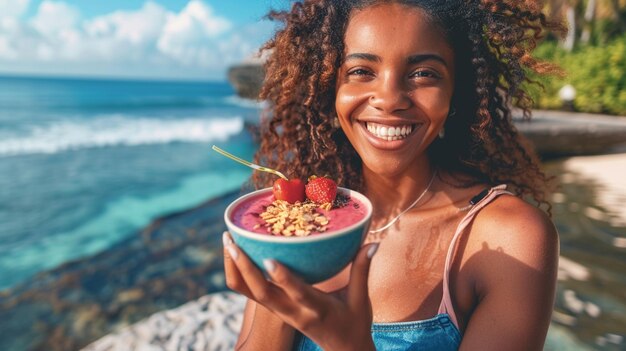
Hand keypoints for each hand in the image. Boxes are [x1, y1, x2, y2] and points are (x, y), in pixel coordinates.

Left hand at [222, 231, 378, 350]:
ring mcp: (283, 314)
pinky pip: (252, 295)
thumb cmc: (354, 323)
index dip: (283, 278)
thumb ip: (362, 269)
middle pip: (262, 293)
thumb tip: (372, 243)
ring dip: (238, 269)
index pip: (298, 293)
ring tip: (228, 241)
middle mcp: (295, 313)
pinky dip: (242, 276)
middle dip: (244, 267)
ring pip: (251, 294)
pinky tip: (237, 255)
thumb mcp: (360, 300)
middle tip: (232, 240)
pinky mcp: (277, 311)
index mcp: (317, 310)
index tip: (269, 259)